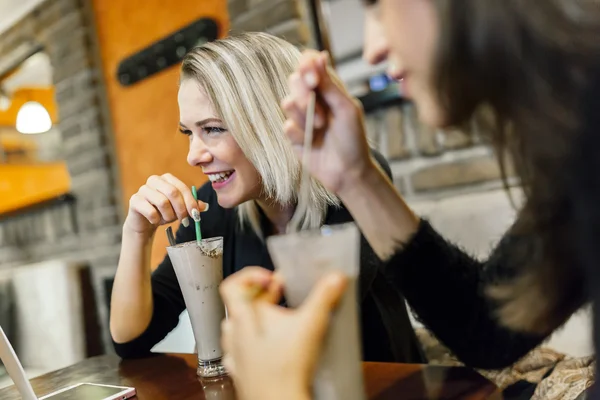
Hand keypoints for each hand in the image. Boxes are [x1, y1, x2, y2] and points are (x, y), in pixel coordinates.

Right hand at [123, 173, 206, 238]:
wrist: (145, 222)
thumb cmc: (163, 212)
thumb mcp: (180, 208)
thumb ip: (192, 205)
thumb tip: (205, 206)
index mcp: (167, 178)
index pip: (182, 188)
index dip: (190, 202)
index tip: (196, 215)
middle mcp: (154, 180)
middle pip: (173, 192)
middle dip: (181, 209)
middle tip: (184, 220)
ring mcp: (143, 189)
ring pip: (162, 202)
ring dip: (168, 216)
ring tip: (167, 220)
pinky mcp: (134, 200)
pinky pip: (150, 211)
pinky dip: (156, 219)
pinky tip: (155, 221)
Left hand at [220, 267, 347, 399]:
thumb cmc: (285, 369)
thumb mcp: (311, 323)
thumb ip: (324, 297)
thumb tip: (335, 279)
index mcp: (243, 316)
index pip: (232, 284)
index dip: (250, 275)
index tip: (271, 278)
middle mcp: (234, 333)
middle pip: (240, 304)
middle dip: (264, 295)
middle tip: (283, 293)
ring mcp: (235, 354)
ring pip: (238, 327)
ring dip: (255, 319)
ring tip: (276, 319)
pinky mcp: (241, 372)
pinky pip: (240, 351)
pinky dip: (252, 344)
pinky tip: (269, 347)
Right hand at [282, 50, 375, 193]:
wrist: (347, 171)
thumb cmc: (353, 139)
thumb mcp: (346, 109)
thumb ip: (330, 84)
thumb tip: (319, 55)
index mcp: (328, 89)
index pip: (309, 65)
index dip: (306, 66)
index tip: (313, 78)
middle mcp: (313, 99)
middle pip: (294, 80)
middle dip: (305, 94)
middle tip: (321, 112)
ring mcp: (301, 117)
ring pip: (287, 102)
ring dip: (304, 116)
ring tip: (321, 128)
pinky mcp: (293, 135)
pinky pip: (286, 125)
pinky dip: (299, 133)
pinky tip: (310, 141)